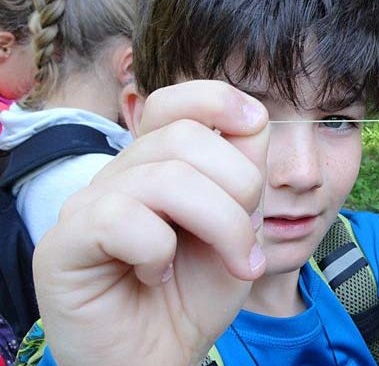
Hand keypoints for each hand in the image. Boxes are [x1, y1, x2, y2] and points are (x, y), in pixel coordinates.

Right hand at [33, 81, 269, 364]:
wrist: (160, 357)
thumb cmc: (195, 293)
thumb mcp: (237, 228)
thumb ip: (243, 174)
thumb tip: (253, 119)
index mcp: (158, 164)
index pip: (175, 101)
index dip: (217, 99)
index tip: (254, 123)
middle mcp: (119, 175)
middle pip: (184, 138)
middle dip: (239, 189)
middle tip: (247, 244)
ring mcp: (87, 205)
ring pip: (164, 178)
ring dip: (219, 225)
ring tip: (230, 264)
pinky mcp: (63, 244)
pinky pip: (122, 220)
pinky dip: (159, 252)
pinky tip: (157, 276)